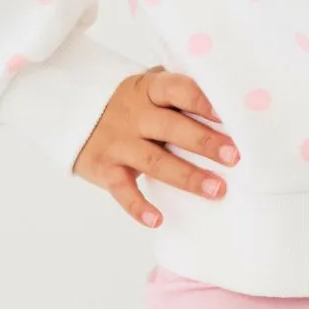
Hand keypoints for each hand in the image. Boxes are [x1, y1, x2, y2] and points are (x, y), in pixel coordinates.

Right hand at [72, 65, 239, 228]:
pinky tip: (157, 220)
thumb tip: (229, 100)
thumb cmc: (131, 103)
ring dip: (187, 176)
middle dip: (204, 142)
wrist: (74, 113)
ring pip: (155, 161)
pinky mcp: (105, 168)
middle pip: (172, 127)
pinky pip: (122, 190)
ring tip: (216, 189)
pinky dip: (138, 206)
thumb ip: (180, 91)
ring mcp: (118, 142)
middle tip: (234, 156)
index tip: (230, 115)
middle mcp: (134, 114)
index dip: (203, 101)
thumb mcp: (150, 88)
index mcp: (149, 88)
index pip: (178, 89)